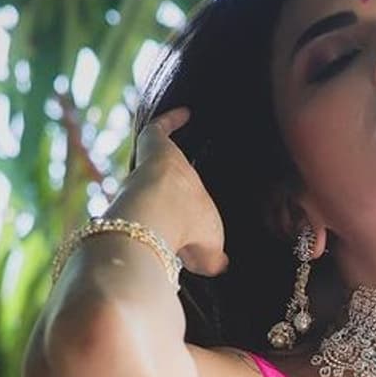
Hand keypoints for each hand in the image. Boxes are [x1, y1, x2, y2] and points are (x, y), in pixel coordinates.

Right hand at [126, 106, 229, 277]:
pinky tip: (189, 112)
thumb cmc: (186, 233)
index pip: (177, 214)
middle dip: (174, 185)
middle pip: (165, 187)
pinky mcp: (152, 146)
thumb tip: (224, 264)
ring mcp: (153, 169)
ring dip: (170, 150)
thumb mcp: (208, 252)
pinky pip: (160, 128)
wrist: (161, 211)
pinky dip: (173, 120)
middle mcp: (158, 193)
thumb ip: (215, 258)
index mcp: (172, 218)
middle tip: (188, 176)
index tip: (192, 216)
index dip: (184, 215)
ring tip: (183, 138)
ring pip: (160, 159)